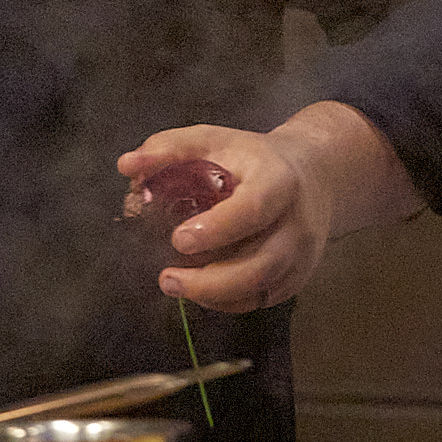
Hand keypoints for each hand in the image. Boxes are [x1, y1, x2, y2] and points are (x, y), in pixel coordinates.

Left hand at [119, 102, 421, 314]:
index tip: (179, 239)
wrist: (315, 176)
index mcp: (280, 180)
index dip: (218, 228)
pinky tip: (199, 291)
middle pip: (262, 264)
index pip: (254, 209)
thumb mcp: (213, 140)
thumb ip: (169, 149)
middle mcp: (298, 222)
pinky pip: (261, 299)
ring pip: (261, 289)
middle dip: (211, 280)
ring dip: (214, 295)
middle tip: (166, 278)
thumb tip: (126, 166)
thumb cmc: (252, 158)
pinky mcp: (297, 278)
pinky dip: (227, 301)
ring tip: (174, 285)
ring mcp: (301, 255)